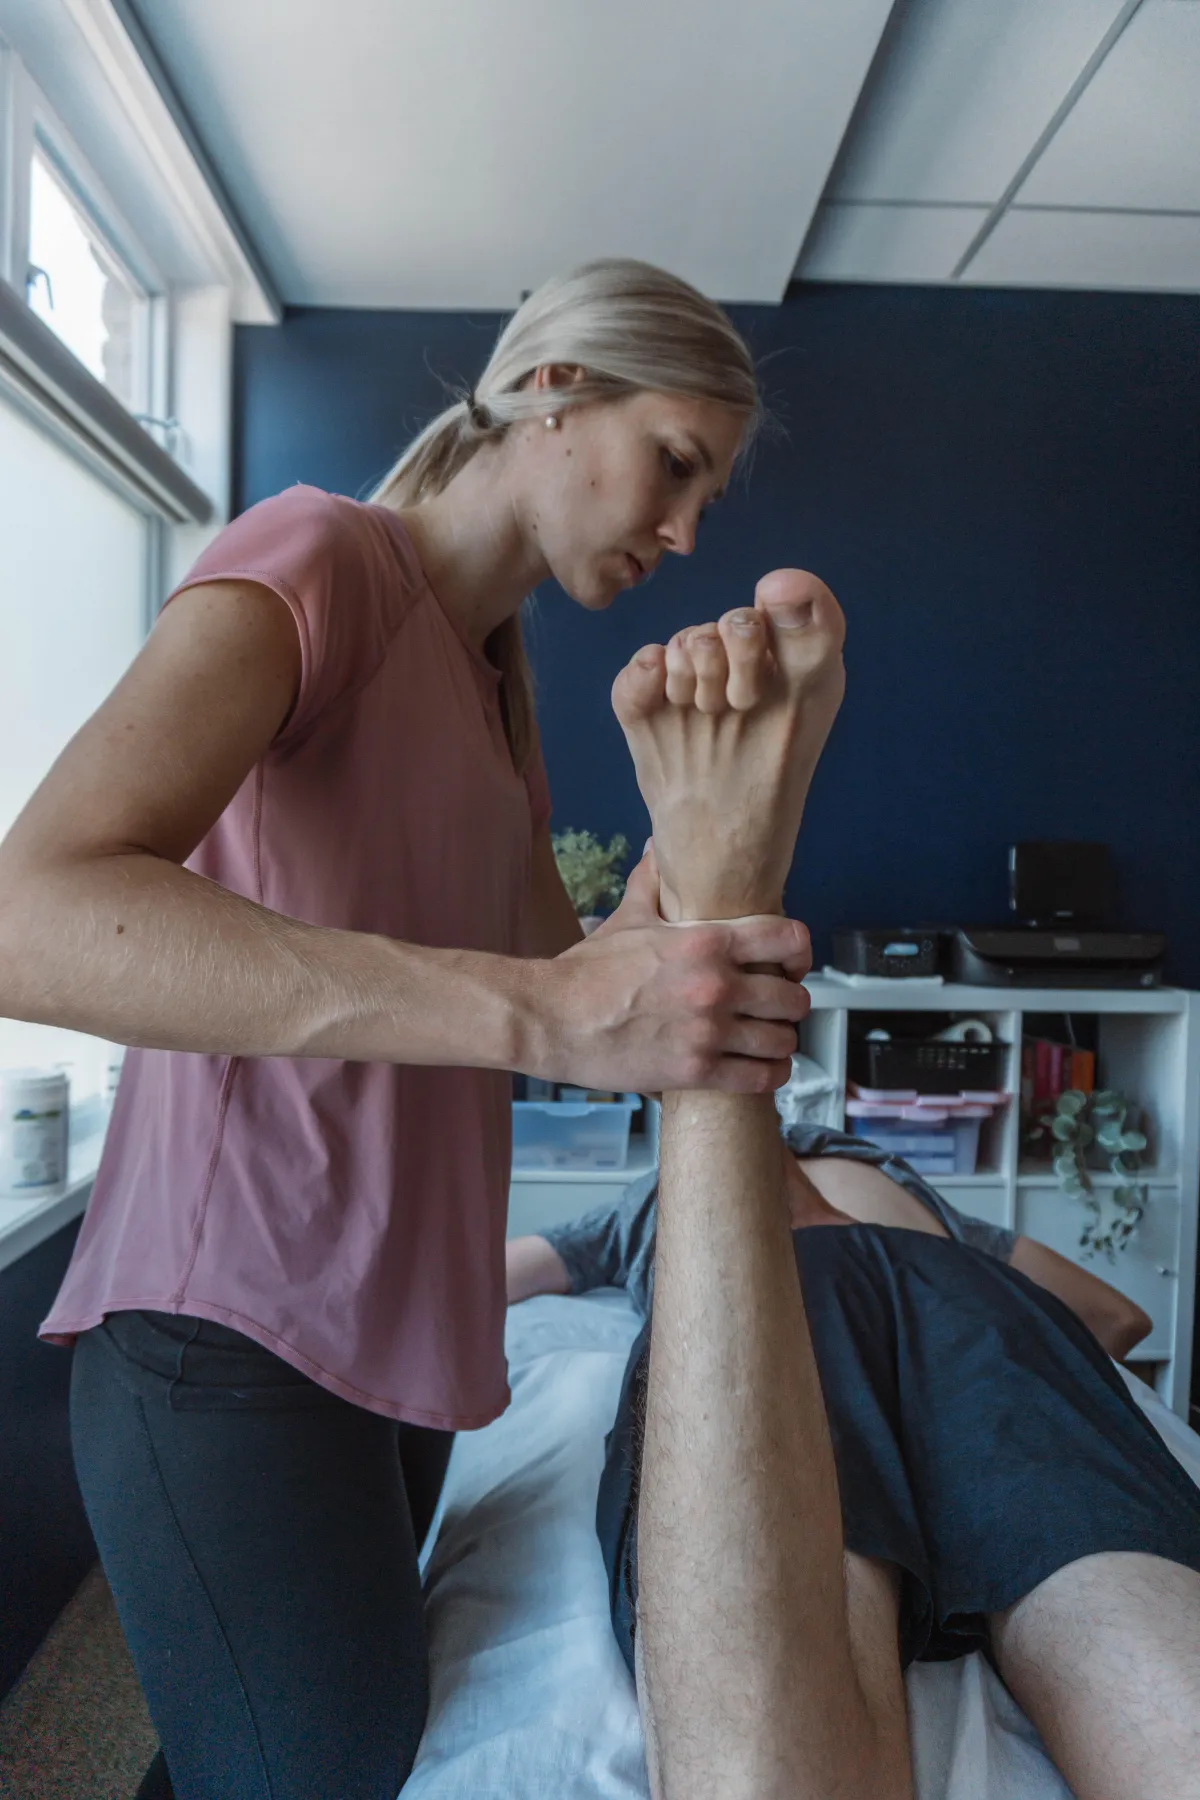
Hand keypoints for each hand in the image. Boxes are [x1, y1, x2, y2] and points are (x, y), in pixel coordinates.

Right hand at [525, 846, 810, 1093]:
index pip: (789, 939)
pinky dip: (770, 1075)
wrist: (553, 1019)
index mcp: (708, 942)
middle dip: (790, 1004)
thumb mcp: (627, 918)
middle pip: (795, 998)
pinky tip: (763, 1069)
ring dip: (781, 1041)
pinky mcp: (697, 1071)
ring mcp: (709, 1032)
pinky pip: (761, 1078)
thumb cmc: (588, 970)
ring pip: (783, 1040)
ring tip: (769, 1040)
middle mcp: (717, 986)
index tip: (792, 964)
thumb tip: (658, 844)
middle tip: (775, 1008)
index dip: (800, 953)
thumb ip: (652, 881)